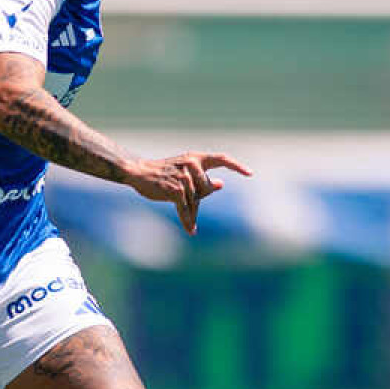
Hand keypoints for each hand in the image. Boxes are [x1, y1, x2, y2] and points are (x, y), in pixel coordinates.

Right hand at [125, 152, 252, 234]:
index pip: (222, 159)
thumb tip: (221, 185)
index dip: (237, 166)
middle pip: (207, 188)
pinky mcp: (175, 190)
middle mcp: (192, 164)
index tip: (250, 174)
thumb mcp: (184, 172)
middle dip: (200, 199)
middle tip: (191, 208)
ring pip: (196, 200)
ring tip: (189, 220)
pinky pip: (186, 209)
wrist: (139, 172)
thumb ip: (202, 179)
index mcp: (196, 157)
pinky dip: (188, 220)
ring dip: (192, 212)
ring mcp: (184, 177)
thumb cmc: (163, 173)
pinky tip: (191, 231)